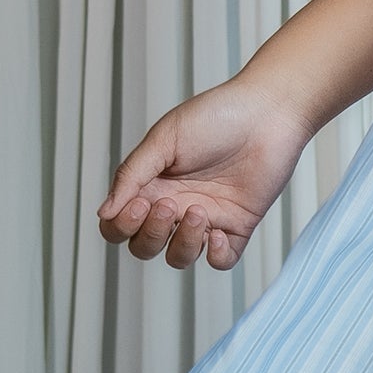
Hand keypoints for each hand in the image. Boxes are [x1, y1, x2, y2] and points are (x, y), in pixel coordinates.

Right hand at [97, 72, 308, 271]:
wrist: (268, 113)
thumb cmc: (217, 116)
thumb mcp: (164, 140)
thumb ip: (131, 175)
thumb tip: (105, 211)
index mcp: (152, 185)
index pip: (119, 224)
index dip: (121, 225)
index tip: (138, 203)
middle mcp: (175, 205)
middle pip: (144, 246)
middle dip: (151, 234)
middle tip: (171, 204)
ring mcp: (206, 218)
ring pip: (178, 257)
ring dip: (183, 242)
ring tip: (200, 210)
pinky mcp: (237, 225)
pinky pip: (220, 260)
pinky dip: (214, 255)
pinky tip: (217, 231)